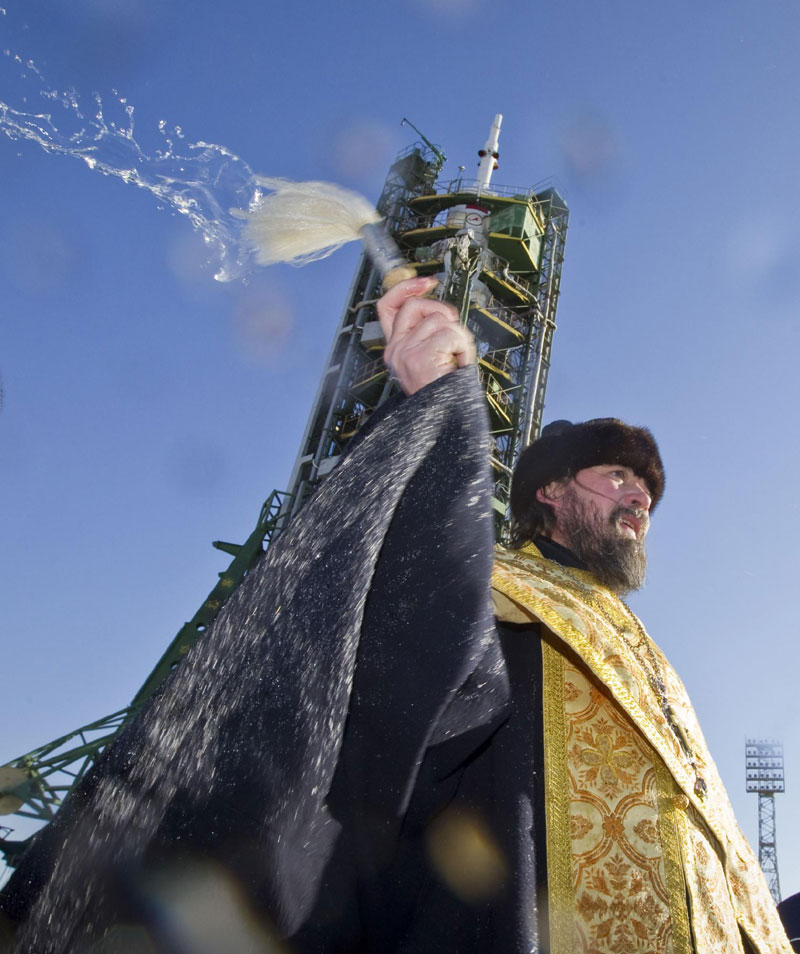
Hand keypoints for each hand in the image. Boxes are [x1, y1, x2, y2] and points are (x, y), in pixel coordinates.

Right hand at [376, 276, 476, 394]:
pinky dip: (463, 346)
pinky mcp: (419, 357)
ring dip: (458, 335)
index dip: (405, 287)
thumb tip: (440, 309)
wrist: (444, 420)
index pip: (387, 306)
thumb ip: (428, 333)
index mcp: (395, 348)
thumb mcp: (430, 357)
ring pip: (438, 319)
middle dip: (441, 310)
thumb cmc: (444, 391)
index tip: (426, 283)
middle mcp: (395, 349)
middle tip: (453, 331)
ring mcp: (405, 353)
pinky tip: (460, 362)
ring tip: (458, 357)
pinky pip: (450, 333)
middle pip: (414, 305)